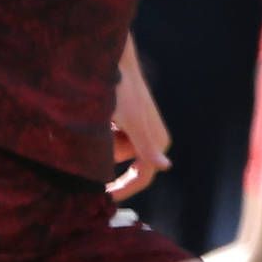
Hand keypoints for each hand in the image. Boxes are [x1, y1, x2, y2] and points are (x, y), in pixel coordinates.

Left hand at [107, 58, 171, 203]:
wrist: (113, 62)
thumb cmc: (120, 90)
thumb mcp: (130, 121)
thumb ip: (145, 146)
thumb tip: (165, 166)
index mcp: (157, 142)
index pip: (142, 178)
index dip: (123, 190)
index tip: (103, 199)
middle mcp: (152, 139)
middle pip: (123, 164)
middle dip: (106, 154)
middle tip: (95, 133)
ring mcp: (139, 131)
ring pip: (113, 151)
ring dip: (100, 141)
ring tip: (97, 118)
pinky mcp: (126, 123)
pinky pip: (109, 139)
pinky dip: (100, 132)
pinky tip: (99, 115)